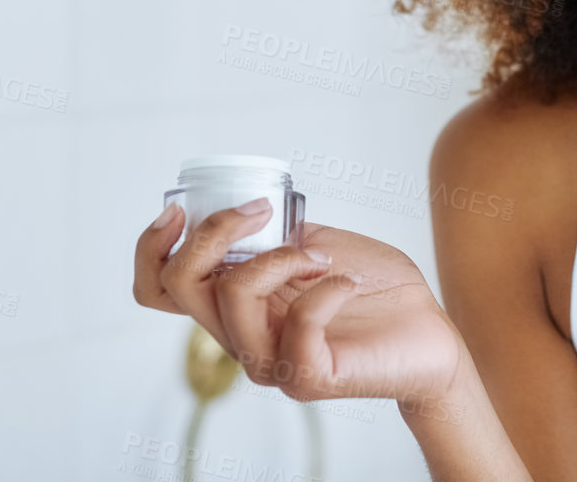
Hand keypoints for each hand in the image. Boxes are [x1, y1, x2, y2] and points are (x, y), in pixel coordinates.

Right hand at [132, 201, 467, 413]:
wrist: (427, 330)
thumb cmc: (372, 286)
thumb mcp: (310, 242)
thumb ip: (273, 231)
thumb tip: (246, 201)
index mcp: (232, 304)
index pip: (157, 289)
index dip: (149, 248)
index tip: (179, 211)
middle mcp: (240, 336)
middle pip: (180, 285)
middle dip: (213, 231)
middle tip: (260, 211)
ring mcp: (271, 360)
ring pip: (232, 298)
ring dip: (278, 257)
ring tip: (321, 256)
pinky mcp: (309, 376)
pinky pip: (299, 323)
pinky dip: (324, 286)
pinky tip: (346, 281)